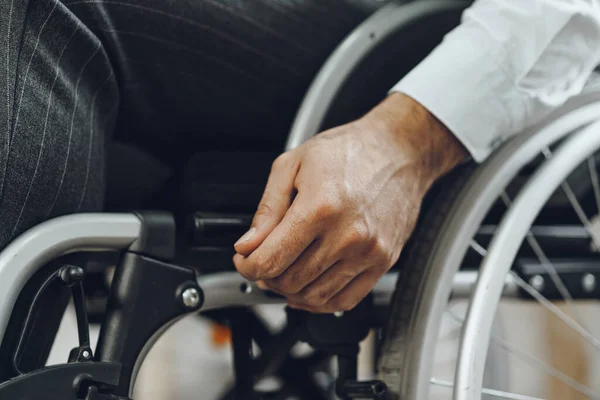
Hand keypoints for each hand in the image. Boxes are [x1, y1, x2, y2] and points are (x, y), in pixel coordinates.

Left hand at [233, 93, 466, 312]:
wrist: (399, 150)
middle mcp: (347, 235)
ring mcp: (368, 252)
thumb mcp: (294, 165)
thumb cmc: (350, 152)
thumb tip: (248, 244)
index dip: (247, 266)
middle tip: (262, 262)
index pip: (271, 259)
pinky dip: (320, 302)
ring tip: (284, 273)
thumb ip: (267, 209)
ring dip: (290, 291)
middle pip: (290, 280)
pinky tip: (308, 288)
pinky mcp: (383, 262)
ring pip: (315, 296)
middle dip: (266, 276)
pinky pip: (345, 300)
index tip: (244, 260)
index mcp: (320, 207)